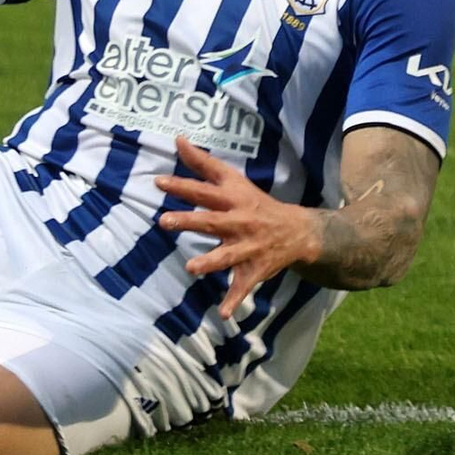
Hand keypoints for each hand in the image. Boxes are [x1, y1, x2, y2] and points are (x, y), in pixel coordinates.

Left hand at [155, 134, 322, 319]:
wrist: (296, 231)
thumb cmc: (255, 202)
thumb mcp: (233, 180)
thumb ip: (204, 163)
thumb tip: (177, 140)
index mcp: (232, 199)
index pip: (204, 190)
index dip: (182, 185)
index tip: (158, 182)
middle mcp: (238, 222)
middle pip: (211, 221)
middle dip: (189, 221)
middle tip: (164, 222)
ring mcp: (247, 247)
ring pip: (227, 256)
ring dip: (210, 262)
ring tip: (191, 268)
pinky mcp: (254, 270)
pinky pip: (243, 286)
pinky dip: (234, 301)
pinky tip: (224, 314)